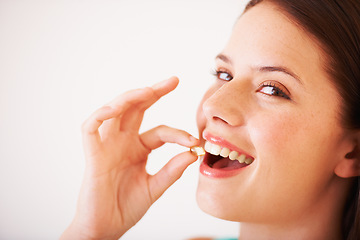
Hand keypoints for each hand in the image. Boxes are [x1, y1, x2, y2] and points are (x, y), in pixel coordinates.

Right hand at [60, 77, 198, 239]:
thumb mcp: (156, 187)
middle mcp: (123, 141)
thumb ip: (172, 170)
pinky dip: (101, 115)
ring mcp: (107, 145)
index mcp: (138, 148)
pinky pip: (90, 127)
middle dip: (153, 92)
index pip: (161, 131)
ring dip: (129, 98)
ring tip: (149, 91)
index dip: (177, 134)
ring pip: (114, 111)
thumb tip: (193, 152)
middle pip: (136, 108)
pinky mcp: (92, 154)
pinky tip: (116, 108)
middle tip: (173, 80)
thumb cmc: (127, 206)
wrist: (106, 228)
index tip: (194, 141)